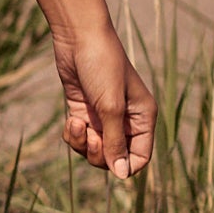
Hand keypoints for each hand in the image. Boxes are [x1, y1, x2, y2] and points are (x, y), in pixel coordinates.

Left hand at [55, 20, 155, 181]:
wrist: (78, 38)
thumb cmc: (102, 67)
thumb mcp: (110, 107)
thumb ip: (115, 142)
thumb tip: (121, 174)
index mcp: (143, 118)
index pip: (141, 157)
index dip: (125, 165)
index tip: (109, 159)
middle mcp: (126, 120)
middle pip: (115, 157)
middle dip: (100, 154)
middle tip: (91, 138)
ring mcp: (103, 116)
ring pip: (95, 149)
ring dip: (83, 144)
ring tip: (77, 124)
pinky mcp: (84, 111)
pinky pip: (79, 136)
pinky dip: (73, 134)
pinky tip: (70, 118)